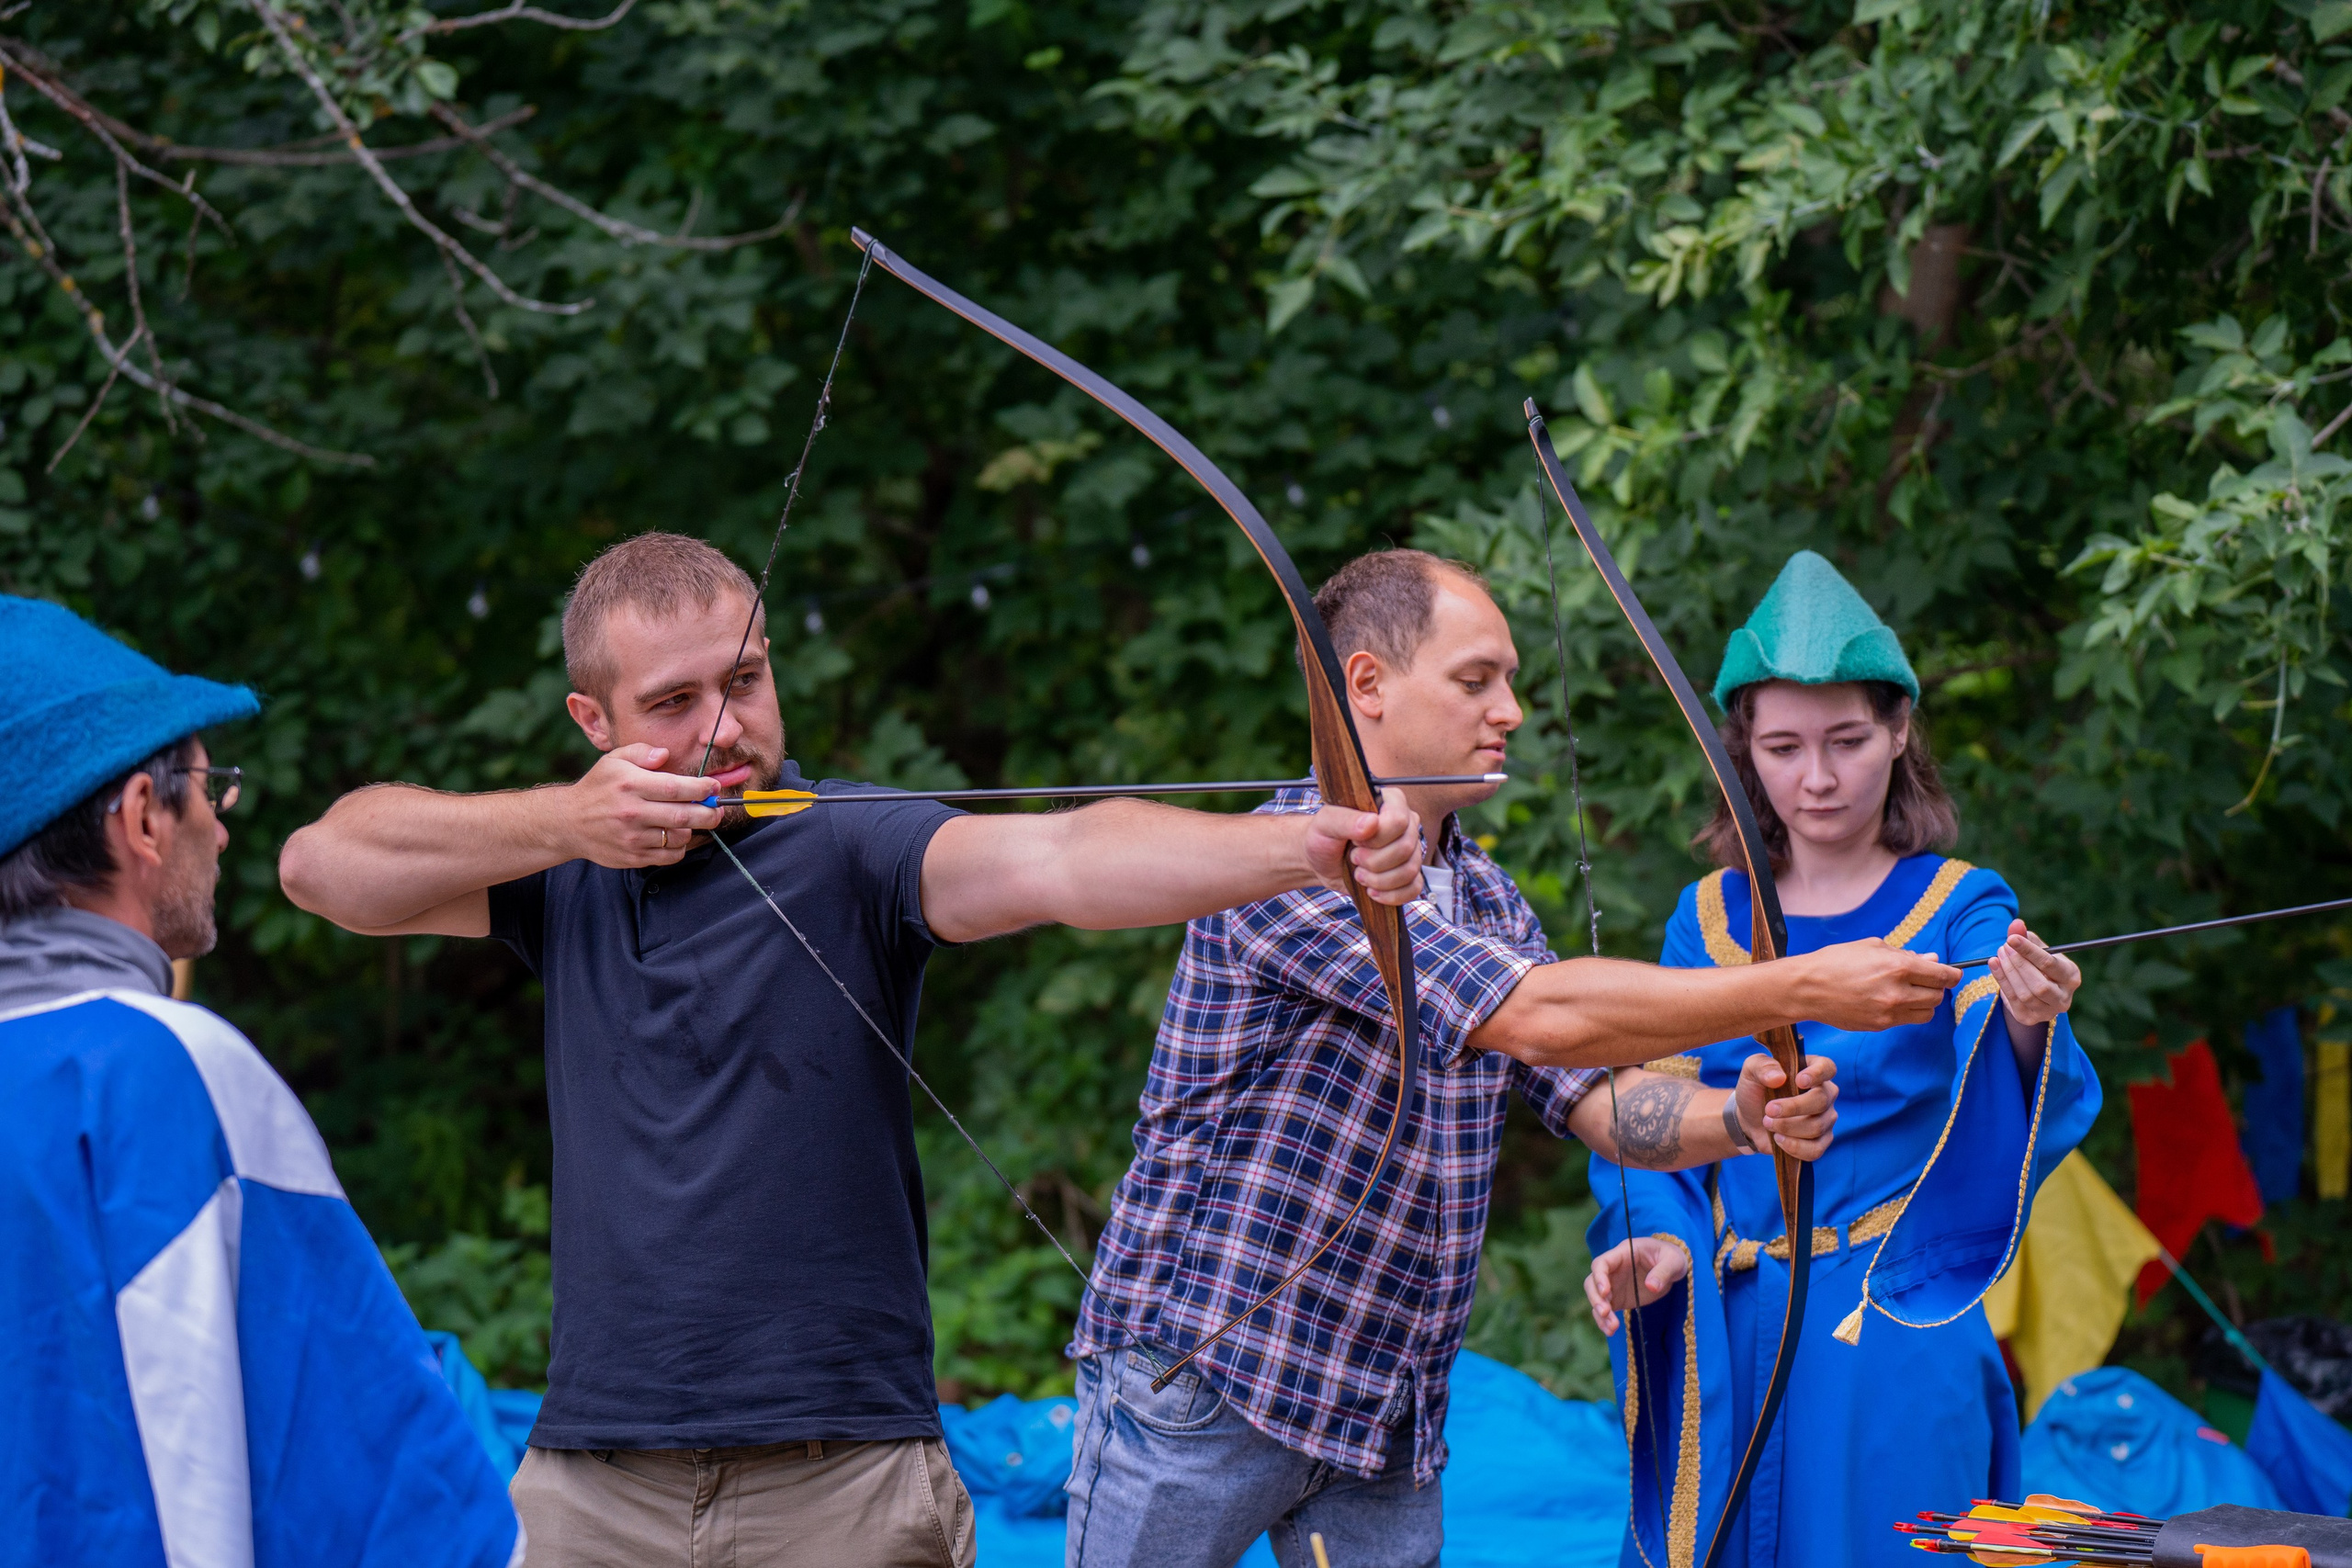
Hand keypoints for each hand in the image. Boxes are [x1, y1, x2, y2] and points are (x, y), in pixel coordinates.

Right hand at [557, 744, 723, 868]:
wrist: (568, 822)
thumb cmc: (598, 788)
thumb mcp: (613, 761)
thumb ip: (641, 751)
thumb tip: (665, 755)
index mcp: (630, 785)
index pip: (674, 787)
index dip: (701, 788)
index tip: (714, 787)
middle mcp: (632, 812)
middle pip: (684, 816)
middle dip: (709, 813)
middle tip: (717, 809)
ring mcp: (632, 837)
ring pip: (679, 837)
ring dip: (692, 829)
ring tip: (689, 819)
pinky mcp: (633, 857)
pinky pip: (670, 856)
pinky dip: (679, 846)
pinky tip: (674, 835)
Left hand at [1303, 786, 1423, 905]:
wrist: (1321, 862)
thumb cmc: (1323, 837)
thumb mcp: (1325, 823)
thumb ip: (1346, 819)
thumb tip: (1372, 823)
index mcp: (1389, 802)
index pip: (1399, 820)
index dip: (1377, 838)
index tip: (1356, 841)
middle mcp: (1405, 824)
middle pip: (1406, 848)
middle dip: (1375, 862)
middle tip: (1354, 859)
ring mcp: (1410, 850)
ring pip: (1410, 870)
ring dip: (1380, 880)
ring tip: (1359, 874)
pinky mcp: (1408, 874)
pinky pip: (1413, 888)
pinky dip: (1391, 895)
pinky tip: (1372, 890)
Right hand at [1584, 1236, 1691, 1336]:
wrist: (1673, 1267)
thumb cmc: (1672, 1257)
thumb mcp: (1674, 1261)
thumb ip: (1663, 1271)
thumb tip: (1651, 1286)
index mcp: (1624, 1254)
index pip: (1602, 1263)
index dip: (1599, 1276)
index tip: (1605, 1291)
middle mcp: (1614, 1269)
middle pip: (1592, 1282)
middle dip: (1596, 1298)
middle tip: (1606, 1312)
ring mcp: (1614, 1285)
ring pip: (1596, 1298)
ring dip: (1600, 1313)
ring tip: (1612, 1328)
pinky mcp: (1618, 1299)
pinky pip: (1606, 1310)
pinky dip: (1605, 1321)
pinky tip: (1611, 1331)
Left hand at [1734, 1052, 1837, 1159]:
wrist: (1749, 1120)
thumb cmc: (1755, 1091)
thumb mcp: (1751, 1072)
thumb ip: (1762, 1067)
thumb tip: (1779, 1077)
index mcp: (1811, 1071)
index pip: (1827, 1067)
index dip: (1817, 1074)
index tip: (1799, 1081)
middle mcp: (1825, 1094)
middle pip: (1821, 1101)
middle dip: (1793, 1107)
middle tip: (1768, 1110)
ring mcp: (1825, 1119)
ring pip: (1817, 1126)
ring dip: (1787, 1127)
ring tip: (1768, 1123)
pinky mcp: (1821, 1141)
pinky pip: (1816, 1149)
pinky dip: (1794, 1146)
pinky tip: (1778, 1139)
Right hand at [1798, 939, 1960, 1031]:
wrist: (1807, 987)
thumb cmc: (1836, 961)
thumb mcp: (1872, 947)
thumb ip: (1905, 954)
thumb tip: (1932, 961)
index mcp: (1897, 967)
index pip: (1942, 976)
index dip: (1952, 974)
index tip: (1952, 973)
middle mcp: (1897, 992)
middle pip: (1938, 996)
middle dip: (1935, 987)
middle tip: (1924, 980)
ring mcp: (1889, 1012)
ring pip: (1927, 1012)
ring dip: (1924, 1002)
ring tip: (1909, 992)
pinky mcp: (1880, 1026)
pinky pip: (1908, 1020)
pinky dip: (1907, 1011)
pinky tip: (1892, 1001)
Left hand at [1988, 919, 2079, 1028]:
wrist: (2036, 990)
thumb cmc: (2039, 965)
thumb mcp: (2037, 950)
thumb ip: (2027, 937)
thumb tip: (2016, 923)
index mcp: (2071, 976)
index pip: (2049, 964)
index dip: (2029, 951)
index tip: (2011, 938)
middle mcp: (2064, 998)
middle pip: (2039, 985)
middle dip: (2018, 964)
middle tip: (2003, 947)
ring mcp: (2048, 1011)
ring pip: (2025, 995)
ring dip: (2008, 973)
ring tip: (1999, 954)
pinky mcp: (2029, 1018)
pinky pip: (2013, 1001)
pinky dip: (2001, 981)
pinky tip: (1994, 965)